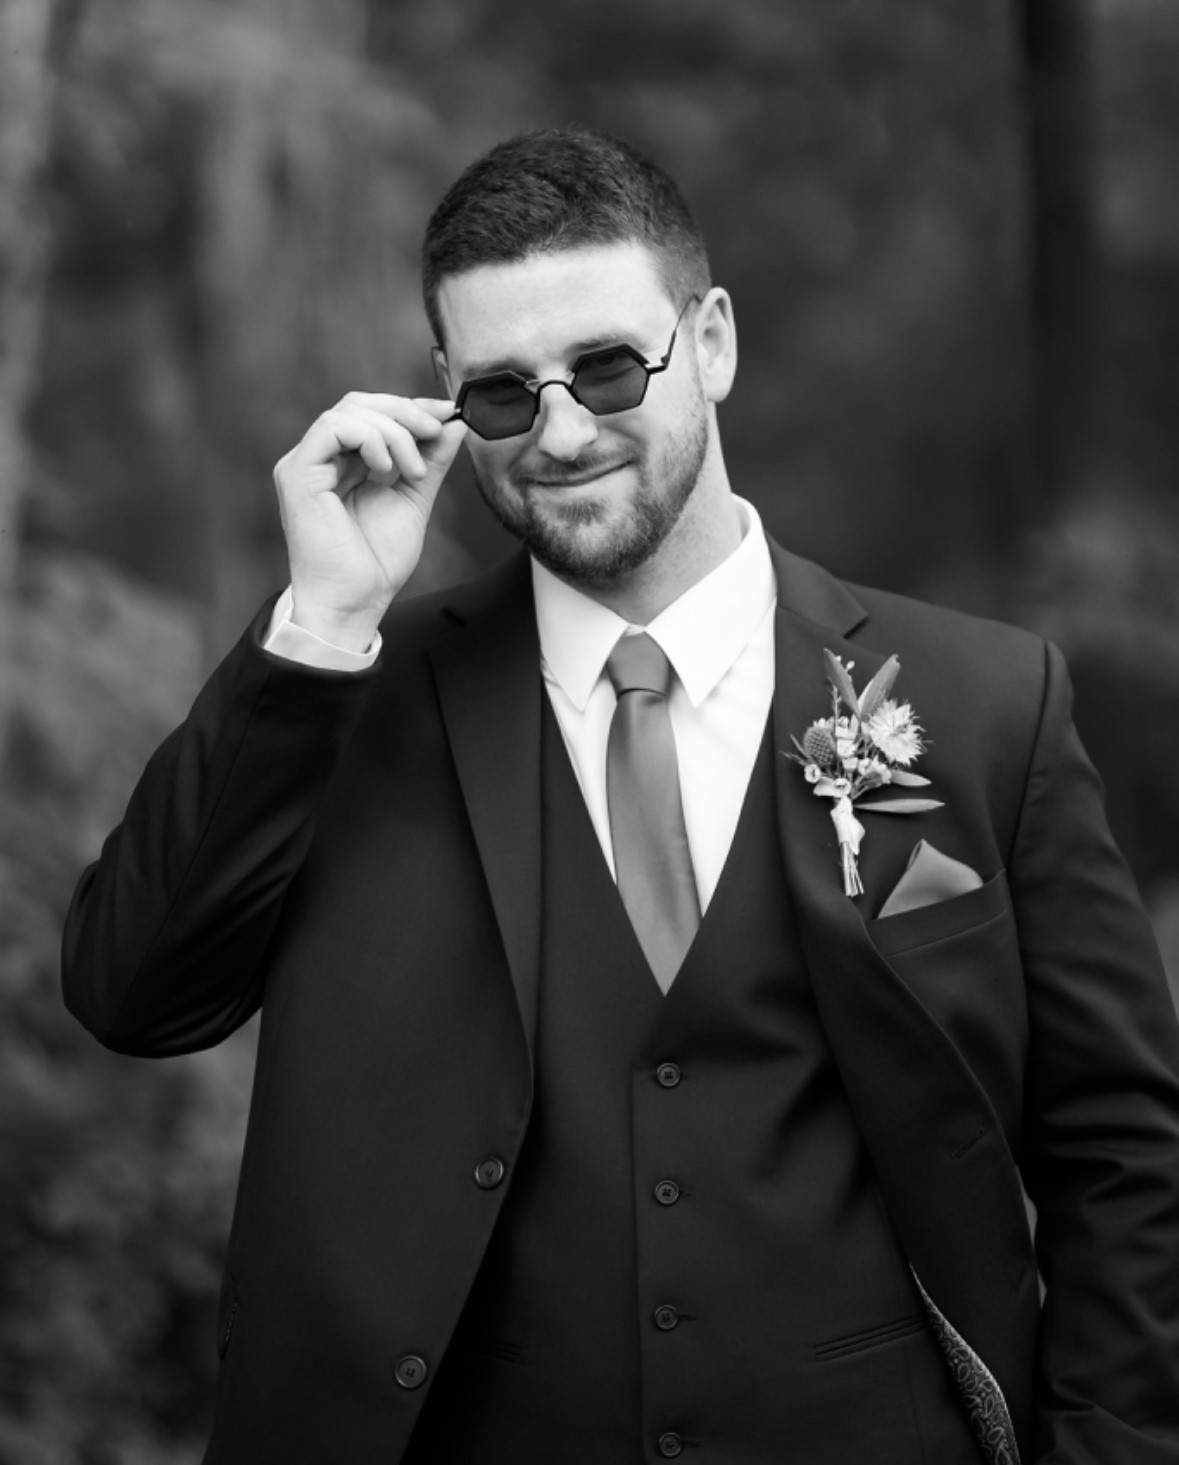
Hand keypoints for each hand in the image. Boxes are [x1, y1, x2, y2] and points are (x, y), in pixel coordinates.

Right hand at [273, 392, 467, 649]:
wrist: (356, 600)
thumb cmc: (377, 562)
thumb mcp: (415, 498)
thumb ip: (431, 460)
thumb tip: (455, 424)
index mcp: (344, 462)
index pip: (373, 412)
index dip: (411, 407)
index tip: (447, 414)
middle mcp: (321, 458)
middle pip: (360, 403)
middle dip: (406, 412)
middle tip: (435, 432)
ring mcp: (306, 463)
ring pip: (349, 411)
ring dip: (393, 432)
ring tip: (412, 471)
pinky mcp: (297, 473)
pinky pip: (332, 428)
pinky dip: (369, 439)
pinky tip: (386, 470)